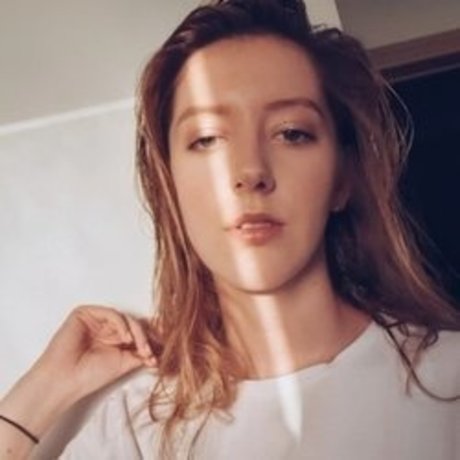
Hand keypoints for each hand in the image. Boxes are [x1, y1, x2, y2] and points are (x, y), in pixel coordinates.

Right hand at [0, 305, 157, 456]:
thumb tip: (161, 350)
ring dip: (137, 332)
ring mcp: (96, 319)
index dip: (152, 336)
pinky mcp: (85, 313)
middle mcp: (106, 327)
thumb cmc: (89, 375)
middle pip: (133, 323)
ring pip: (125, 318)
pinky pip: (111, 313)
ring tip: (142, 349)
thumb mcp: (124, 363)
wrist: (65, 381)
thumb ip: (140, 353)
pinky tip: (125, 339)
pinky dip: (121, 324)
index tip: (167, 346)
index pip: (136, 331)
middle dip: (147, 336)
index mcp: (114, 338)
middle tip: (152, 351)